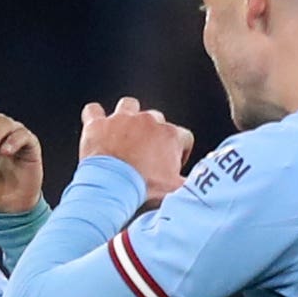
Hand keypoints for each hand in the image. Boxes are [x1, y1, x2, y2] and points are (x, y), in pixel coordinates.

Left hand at [79, 97, 193, 207]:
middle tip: (147, 156)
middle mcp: (147, 121)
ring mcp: (121, 119)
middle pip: (156, 121)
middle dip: (153, 135)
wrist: (112, 186)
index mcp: (169, 134)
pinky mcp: (98, 124)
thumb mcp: (175, 190)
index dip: (179, 151)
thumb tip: (204, 188)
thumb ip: (192, 185)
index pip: (183, 137)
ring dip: (128, 117)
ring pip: (129, 106)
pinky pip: (94, 110)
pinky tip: (97, 126)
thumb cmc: (144, 187)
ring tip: (125, 134)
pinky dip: (94, 117)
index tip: (171, 165)